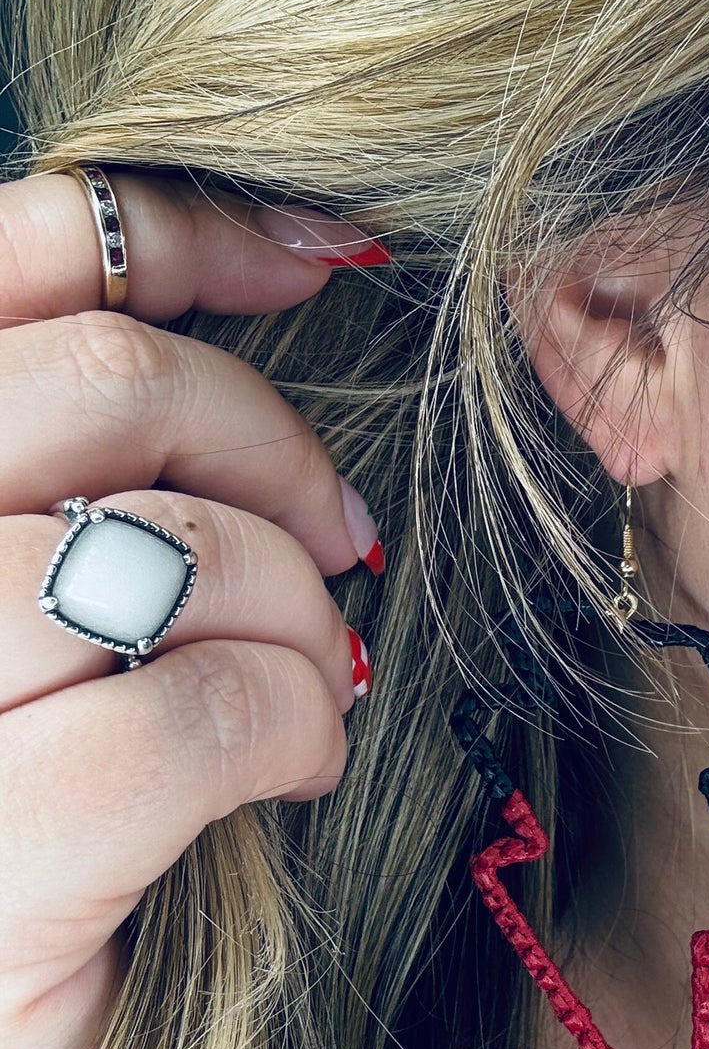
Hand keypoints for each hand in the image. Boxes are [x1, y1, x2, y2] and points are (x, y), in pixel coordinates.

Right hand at [0, 167, 386, 1048]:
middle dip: (271, 448)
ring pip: (162, 551)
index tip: (327, 260)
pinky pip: (197, 714)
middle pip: (103, 388)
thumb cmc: (15, 818)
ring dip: (284, 610)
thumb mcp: (28, 603)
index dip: (186, 230)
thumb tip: (290, 268)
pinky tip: (289, 773)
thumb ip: (94, 451)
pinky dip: (288, 727)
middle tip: (336, 542)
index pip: (9, 253)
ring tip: (299, 678)